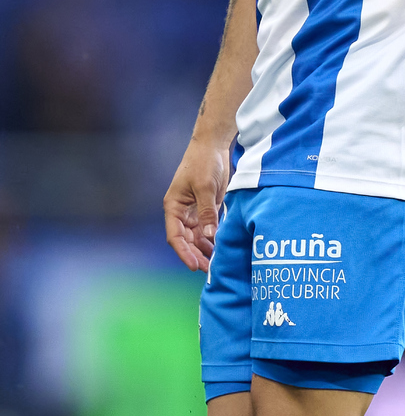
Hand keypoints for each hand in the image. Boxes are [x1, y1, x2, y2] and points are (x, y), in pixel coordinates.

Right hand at [164, 139, 230, 272]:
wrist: (213, 145)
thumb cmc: (203, 162)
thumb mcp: (205, 187)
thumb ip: (207, 211)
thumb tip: (211, 234)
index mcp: (174, 207)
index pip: (175, 236)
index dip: (183, 252)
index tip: (193, 266)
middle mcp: (182, 212)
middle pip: (186, 241)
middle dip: (196, 255)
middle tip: (208, 270)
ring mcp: (194, 211)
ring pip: (197, 238)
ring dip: (204, 250)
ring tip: (215, 264)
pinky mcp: (206, 208)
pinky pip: (208, 229)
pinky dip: (212, 240)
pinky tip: (220, 249)